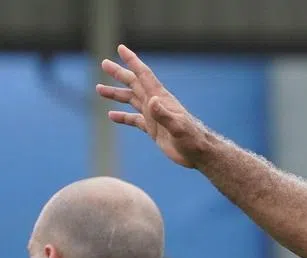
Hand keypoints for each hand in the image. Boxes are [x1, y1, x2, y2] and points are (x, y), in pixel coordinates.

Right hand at [96, 44, 209, 167]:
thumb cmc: (193, 139)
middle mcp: (156, 104)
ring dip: (116, 94)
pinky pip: (134, 120)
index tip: (121, 48)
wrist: (200, 153)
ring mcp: (154, 116)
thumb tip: (152, 100)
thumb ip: (164, 115)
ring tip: (99, 89)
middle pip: (134, 84)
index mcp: (160, 98)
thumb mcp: (178, 127)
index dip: (133, 61)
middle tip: (104, 63)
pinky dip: (123, 117)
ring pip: (132, 100)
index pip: (144, 75)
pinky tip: (111, 115)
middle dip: (120, 73)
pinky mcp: (154, 129)